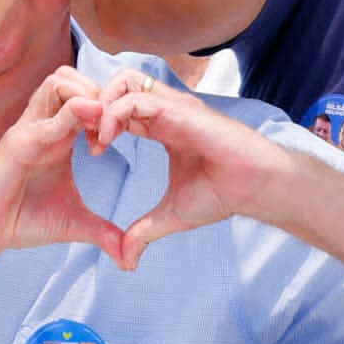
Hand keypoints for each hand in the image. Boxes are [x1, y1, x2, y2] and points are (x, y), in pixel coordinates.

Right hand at [0, 68, 131, 265]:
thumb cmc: (20, 220)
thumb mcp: (73, 223)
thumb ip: (104, 232)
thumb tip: (129, 257)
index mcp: (57, 137)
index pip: (84, 97)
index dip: (110, 110)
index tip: (121, 140)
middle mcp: (42, 126)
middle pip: (71, 78)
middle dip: (100, 93)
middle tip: (113, 128)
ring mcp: (28, 131)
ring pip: (57, 83)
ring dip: (86, 96)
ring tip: (101, 130)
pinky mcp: (17, 145)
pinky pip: (46, 120)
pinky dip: (71, 118)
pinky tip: (92, 136)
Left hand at [94, 74, 309, 263]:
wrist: (257, 188)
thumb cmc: (223, 195)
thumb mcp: (171, 215)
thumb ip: (143, 232)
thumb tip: (126, 261)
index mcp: (161, 127)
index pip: (119, 107)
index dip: (98, 123)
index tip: (91, 151)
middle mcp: (165, 110)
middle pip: (116, 86)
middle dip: (93, 107)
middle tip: (85, 139)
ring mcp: (173, 106)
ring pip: (123, 81)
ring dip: (101, 105)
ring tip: (95, 139)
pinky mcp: (180, 109)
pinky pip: (135, 98)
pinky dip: (113, 113)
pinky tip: (106, 140)